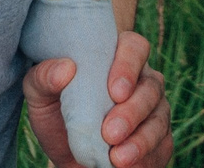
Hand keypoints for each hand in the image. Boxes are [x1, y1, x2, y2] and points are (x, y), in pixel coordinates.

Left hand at [25, 31, 171, 167]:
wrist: (69, 154)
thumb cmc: (56, 114)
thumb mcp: (40, 95)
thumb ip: (44, 77)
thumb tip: (65, 68)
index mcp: (117, 57)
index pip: (134, 47)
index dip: (129, 65)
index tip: (114, 91)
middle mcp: (142, 80)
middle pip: (150, 86)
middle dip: (132, 111)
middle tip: (109, 132)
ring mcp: (155, 110)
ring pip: (159, 118)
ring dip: (140, 139)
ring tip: (117, 157)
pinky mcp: (161, 140)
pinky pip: (162, 146)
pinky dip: (146, 157)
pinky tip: (127, 164)